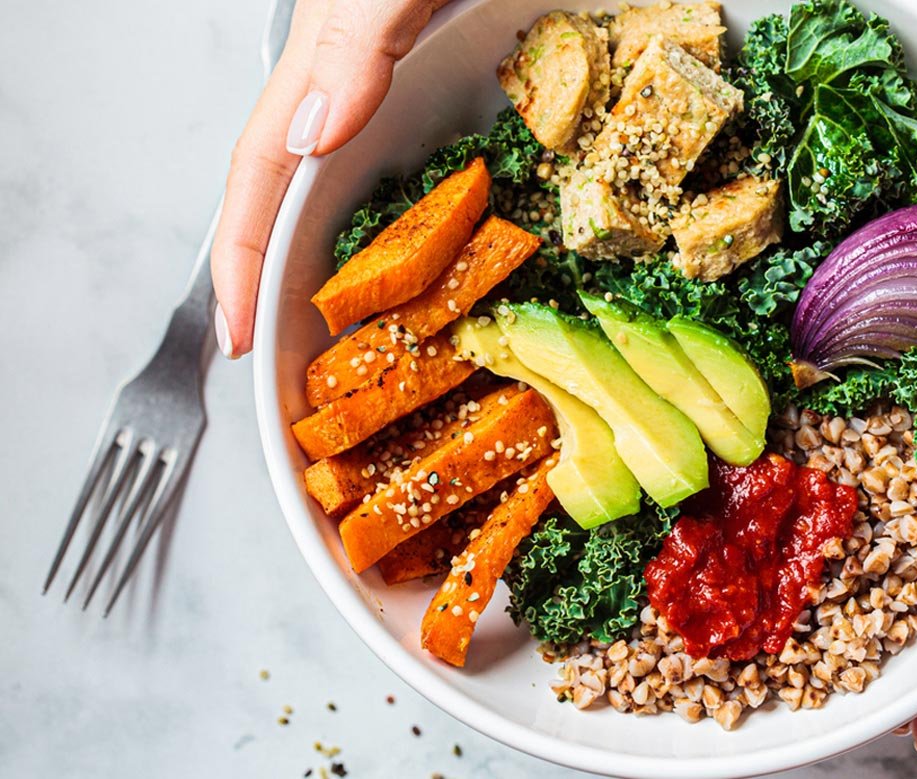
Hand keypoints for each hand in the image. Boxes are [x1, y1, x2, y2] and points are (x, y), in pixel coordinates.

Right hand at [212, 0, 448, 357]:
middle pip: (305, 204)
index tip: (239, 338)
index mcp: (322, 65)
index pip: (262, 178)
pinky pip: (427, 171)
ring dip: (360, 266)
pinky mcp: (452, 85)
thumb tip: (312, 137)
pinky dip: (426, 225)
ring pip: (363, 195)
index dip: (243, 263)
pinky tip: (441, 259)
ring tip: (359, 342)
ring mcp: (398, 90)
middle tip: (298, 375)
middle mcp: (353, 87)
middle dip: (293, 289)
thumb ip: (350, 45)